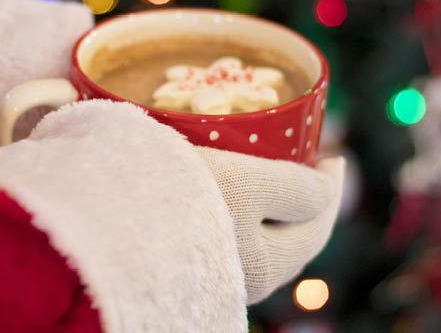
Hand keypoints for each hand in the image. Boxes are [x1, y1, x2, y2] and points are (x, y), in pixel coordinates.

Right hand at [197, 147, 343, 303]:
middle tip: (309, 166)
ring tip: (275, 178)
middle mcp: (243, 283)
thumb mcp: (246, 183)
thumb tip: (328, 190)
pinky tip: (235, 197)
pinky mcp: (193, 260)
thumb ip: (295, 189)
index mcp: (265, 268)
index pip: (316, 231)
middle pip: (292, 241)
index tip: (332, 157)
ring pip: (263, 242)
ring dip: (277, 210)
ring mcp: (218, 275)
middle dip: (306, 203)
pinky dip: (250, 216)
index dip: (330, 190)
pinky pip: (236, 240)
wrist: (108, 214)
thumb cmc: (184, 197)